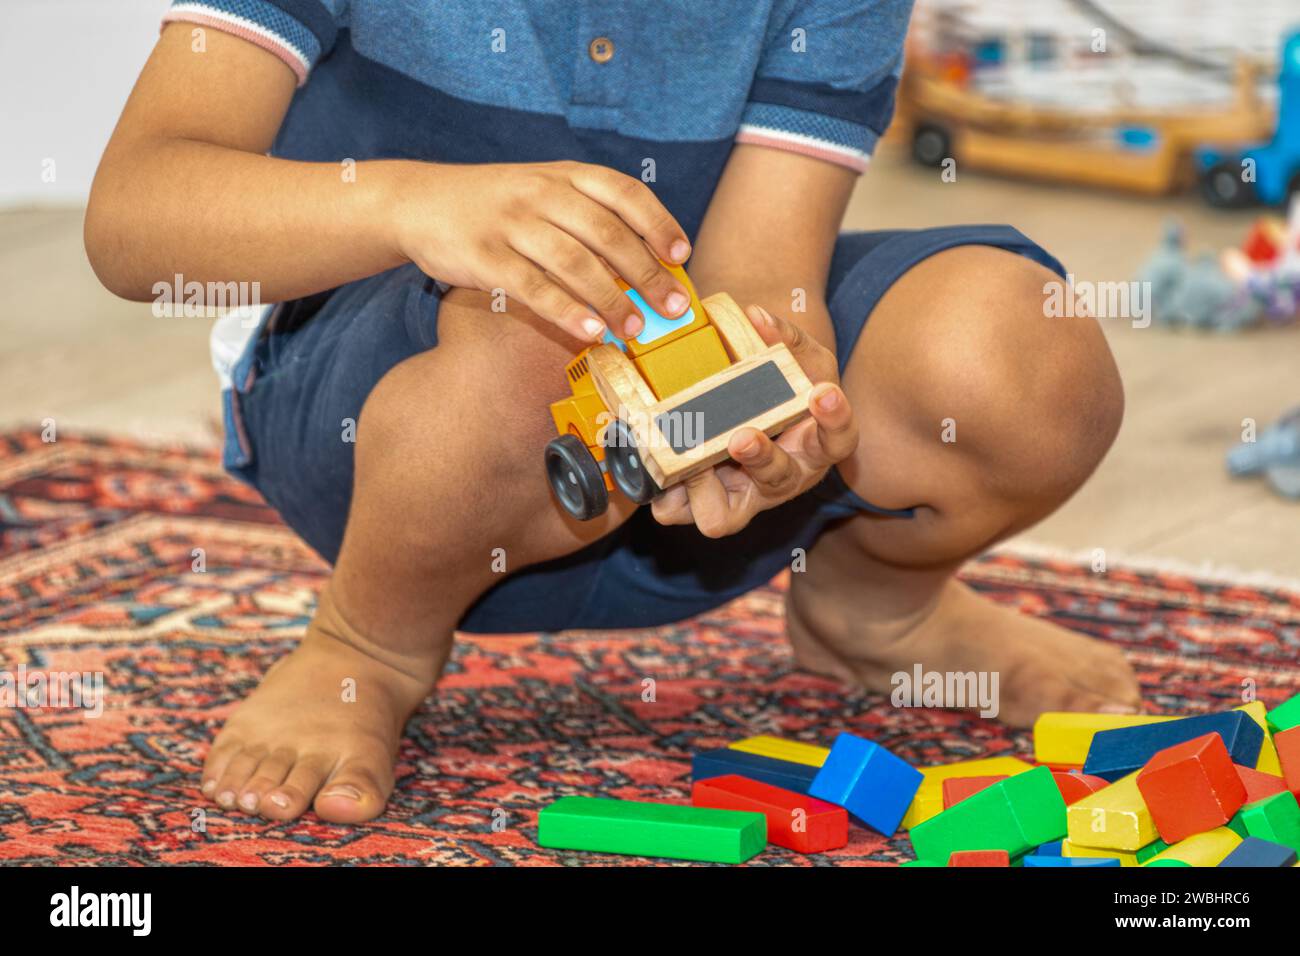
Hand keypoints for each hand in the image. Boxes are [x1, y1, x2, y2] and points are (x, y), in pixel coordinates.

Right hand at [393, 160, 692, 340]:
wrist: (419, 202)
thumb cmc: (496, 206)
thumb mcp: (543, 192)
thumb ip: (588, 219)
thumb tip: (645, 266)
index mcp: (564, 175)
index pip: (624, 193)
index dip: (658, 223)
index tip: (681, 256)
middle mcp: (541, 193)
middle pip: (607, 233)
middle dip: (647, 274)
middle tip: (673, 308)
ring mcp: (511, 223)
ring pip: (573, 262)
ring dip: (611, 298)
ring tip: (635, 329)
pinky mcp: (484, 256)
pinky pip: (533, 287)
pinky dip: (566, 310)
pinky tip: (591, 330)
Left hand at [650, 305, 857, 536]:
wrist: (759, 414)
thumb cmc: (789, 389)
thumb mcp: (799, 358)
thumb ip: (784, 336)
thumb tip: (757, 317)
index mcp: (814, 445)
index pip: (839, 439)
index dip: (834, 420)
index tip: (823, 393)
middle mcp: (783, 478)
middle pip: (778, 481)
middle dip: (760, 458)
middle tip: (742, 434)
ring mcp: (743, 496)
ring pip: (723, 517)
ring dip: (703, 489)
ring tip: (687, 459)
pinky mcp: (704, 503)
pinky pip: (679, 512)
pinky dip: (666, 495)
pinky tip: (657, 467)